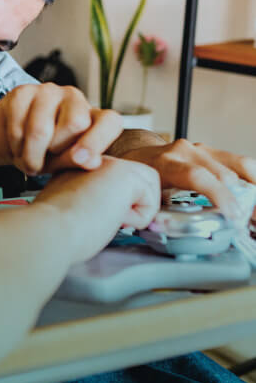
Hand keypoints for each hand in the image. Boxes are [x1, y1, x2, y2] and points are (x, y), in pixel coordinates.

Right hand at [0, 83, 122, 175]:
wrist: (8, 138)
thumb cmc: (43, 151)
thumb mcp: (63, 161)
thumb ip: (77, 161)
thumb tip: (92, 161)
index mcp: (92, 116)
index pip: (110, 121)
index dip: (97, 141)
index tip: (82, 160)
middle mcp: (74, 97)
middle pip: (75, 123)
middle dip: (57, 149)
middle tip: (48, 157)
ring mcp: (48, 91)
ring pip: (41, 129)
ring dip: (31, 155)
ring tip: (30, 160)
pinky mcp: (22, 92)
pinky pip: (18, 126)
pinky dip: (15, 145)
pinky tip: (17, 146)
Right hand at [32, 156, 160, 263]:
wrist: (52, 227)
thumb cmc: (56, 226)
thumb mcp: (73, 204)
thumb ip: (93, 198)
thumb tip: (114, 210)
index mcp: (80, 165)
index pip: (115, 181)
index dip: (113, 203)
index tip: (92, 216)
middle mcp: (96, 158)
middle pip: (135, 181)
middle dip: (131, 206)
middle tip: (105, 217)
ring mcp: (112, 162)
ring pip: (147, 190)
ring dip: (134, 212)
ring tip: (105, 216)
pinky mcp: (127, 173)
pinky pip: (150, 203)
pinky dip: (136, 219)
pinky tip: (111, 217)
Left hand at [117, 138, 255, 218]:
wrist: (138, 155)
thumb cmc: (142, 179)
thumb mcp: (144, 197)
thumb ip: (158, 214)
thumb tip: (172, 232)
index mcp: (166, 163)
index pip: (197, 176)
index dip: (218, 195)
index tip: (233, 215)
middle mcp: (185, 152)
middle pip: (224, 175)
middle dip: (238, 201)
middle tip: (242, 222)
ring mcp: (200, 149)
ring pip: (239, 166)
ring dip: (249, 191)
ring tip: (252, 212)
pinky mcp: (212, 152)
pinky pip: (240, 163)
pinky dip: (251, 180)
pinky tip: (252, 196)